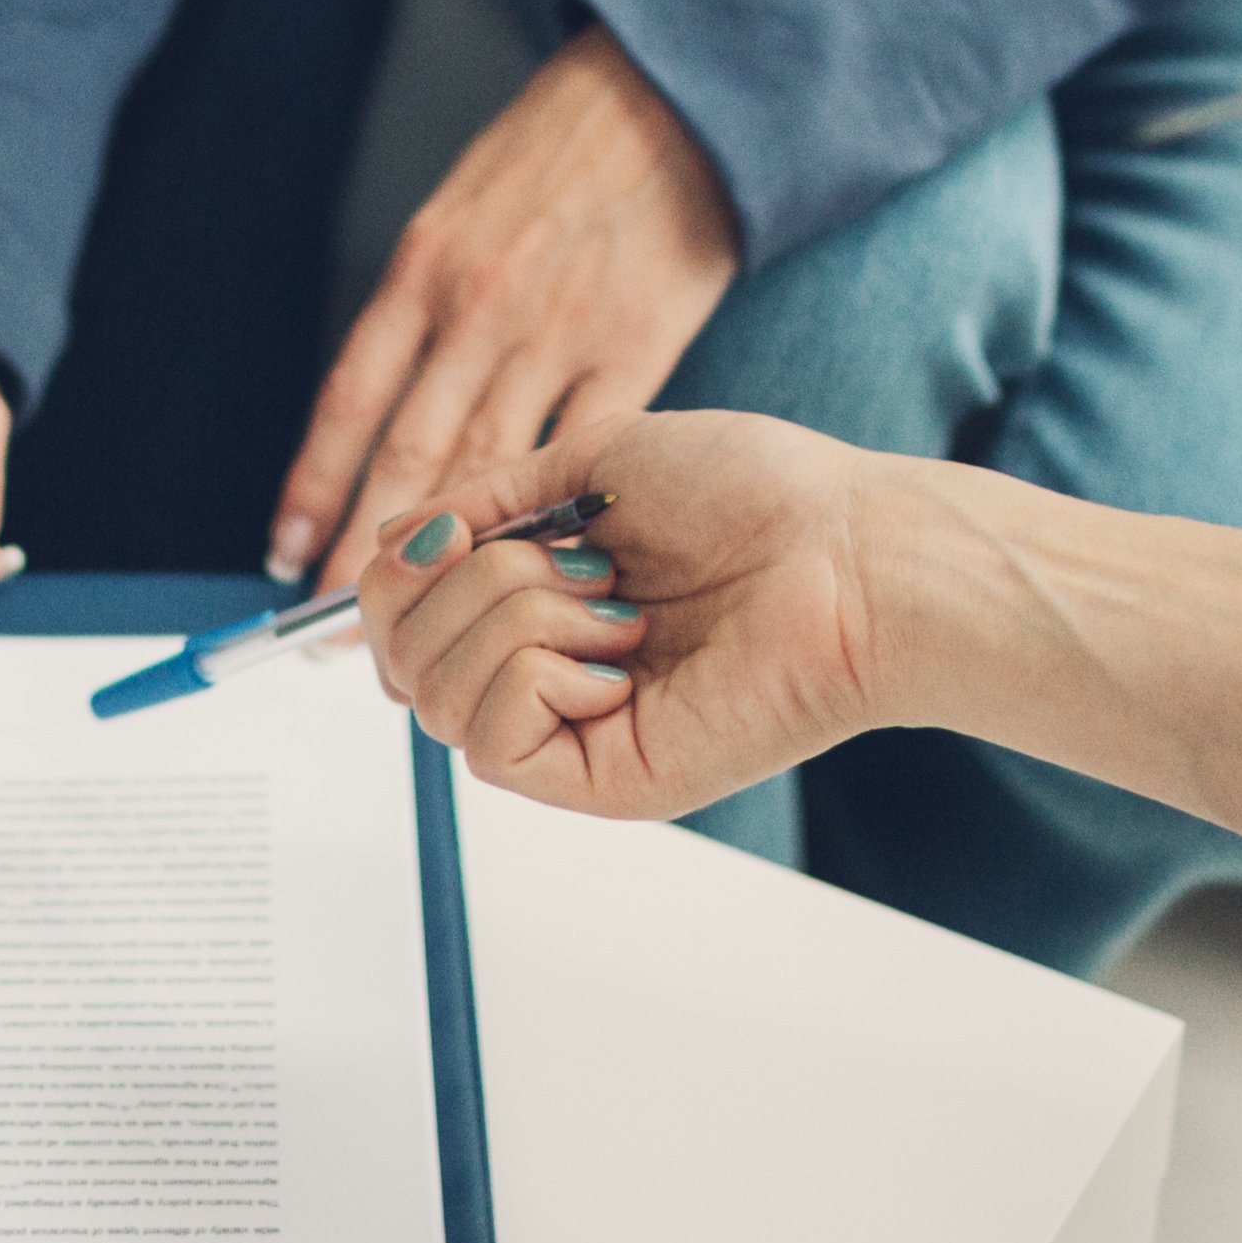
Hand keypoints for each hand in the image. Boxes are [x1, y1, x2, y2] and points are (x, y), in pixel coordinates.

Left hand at [269, 26, 739, 583]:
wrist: (671, 96)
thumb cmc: (559, 151)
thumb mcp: (464, 205)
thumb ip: (426, 297)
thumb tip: (386, 405)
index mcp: (428, 265)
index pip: (350, 398)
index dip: (313, 486)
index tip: (282, 556)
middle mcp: (479, 307)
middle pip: (407, 456)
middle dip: (363, 551)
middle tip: (326, 629)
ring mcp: (558, 335)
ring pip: (484, 471)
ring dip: (444, 561)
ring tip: (410, 627)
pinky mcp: (635, 353)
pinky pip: (578, 455)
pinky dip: (546, 526)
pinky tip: (525, 574)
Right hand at [356, 412, 902, 820]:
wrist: (849, 554)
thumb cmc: (753, 495)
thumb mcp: (591, 461)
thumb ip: (482, 498)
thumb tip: (392, 540)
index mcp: (539, 603)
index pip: (399, 619)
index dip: (399, 572)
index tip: (459, 529)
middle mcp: (545, 674)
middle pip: (399, 657)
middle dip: (467, 581)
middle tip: (580, 562)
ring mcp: (570, 733)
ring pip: (435, 693)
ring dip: (514, 614)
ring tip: (618, 603)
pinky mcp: (600, 781)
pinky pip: (491, 740)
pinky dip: (537, 668)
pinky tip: (622, 652)